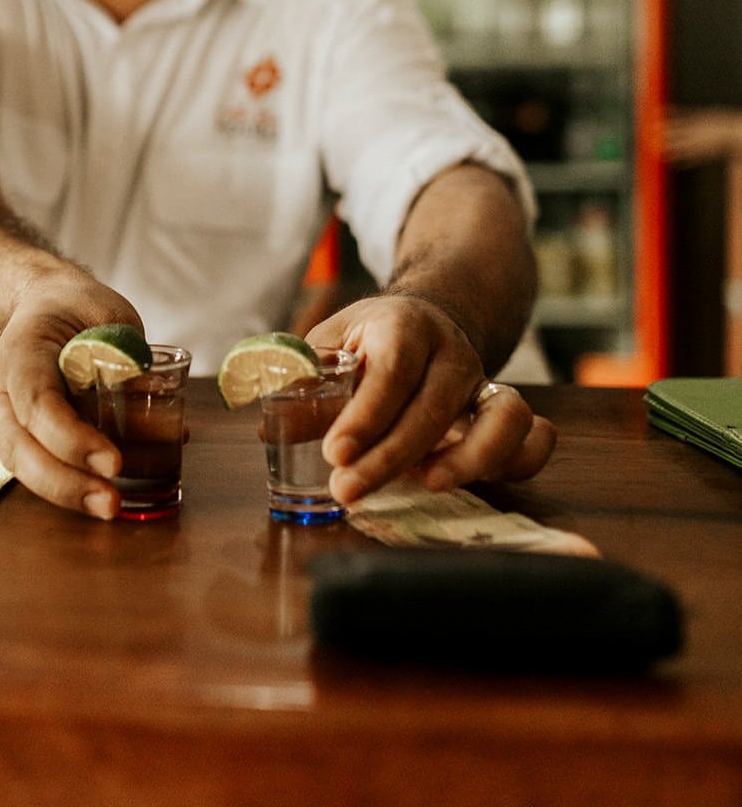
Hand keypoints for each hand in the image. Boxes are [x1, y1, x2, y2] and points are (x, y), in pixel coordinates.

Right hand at [0, 268, 142, 519]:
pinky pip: (37, 465)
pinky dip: (69, 484)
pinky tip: (102, 496)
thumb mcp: (110, 318)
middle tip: (110, 503)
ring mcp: (4, 414)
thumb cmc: (79, 308)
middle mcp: (2, 388)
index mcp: (21, 349)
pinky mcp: (19, 433)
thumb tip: (164, 412)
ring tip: (109, 507)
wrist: (45, 304)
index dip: (72, 437)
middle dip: (65, 482)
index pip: (37, 401)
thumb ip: (129, 361)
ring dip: (65, 492)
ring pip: (22, 464)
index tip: (114, 462)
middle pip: (19, 447)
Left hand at [305, 294, 555, 504]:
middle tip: (348, 489)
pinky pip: (533, 437)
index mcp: (405, 326)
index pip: (391, 373)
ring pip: (504, 417)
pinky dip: (514, 462)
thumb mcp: (330, 345)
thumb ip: (306, 385)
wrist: (429, 317)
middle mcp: (453, 352)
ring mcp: (485, 383)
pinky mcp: (504, 412)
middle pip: (436, 407)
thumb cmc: (370, 340)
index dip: (365, 416)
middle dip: (392, 456)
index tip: (335, 452)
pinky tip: (465, 481)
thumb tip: (273, 431)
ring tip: (424, 485)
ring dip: (470, 459)